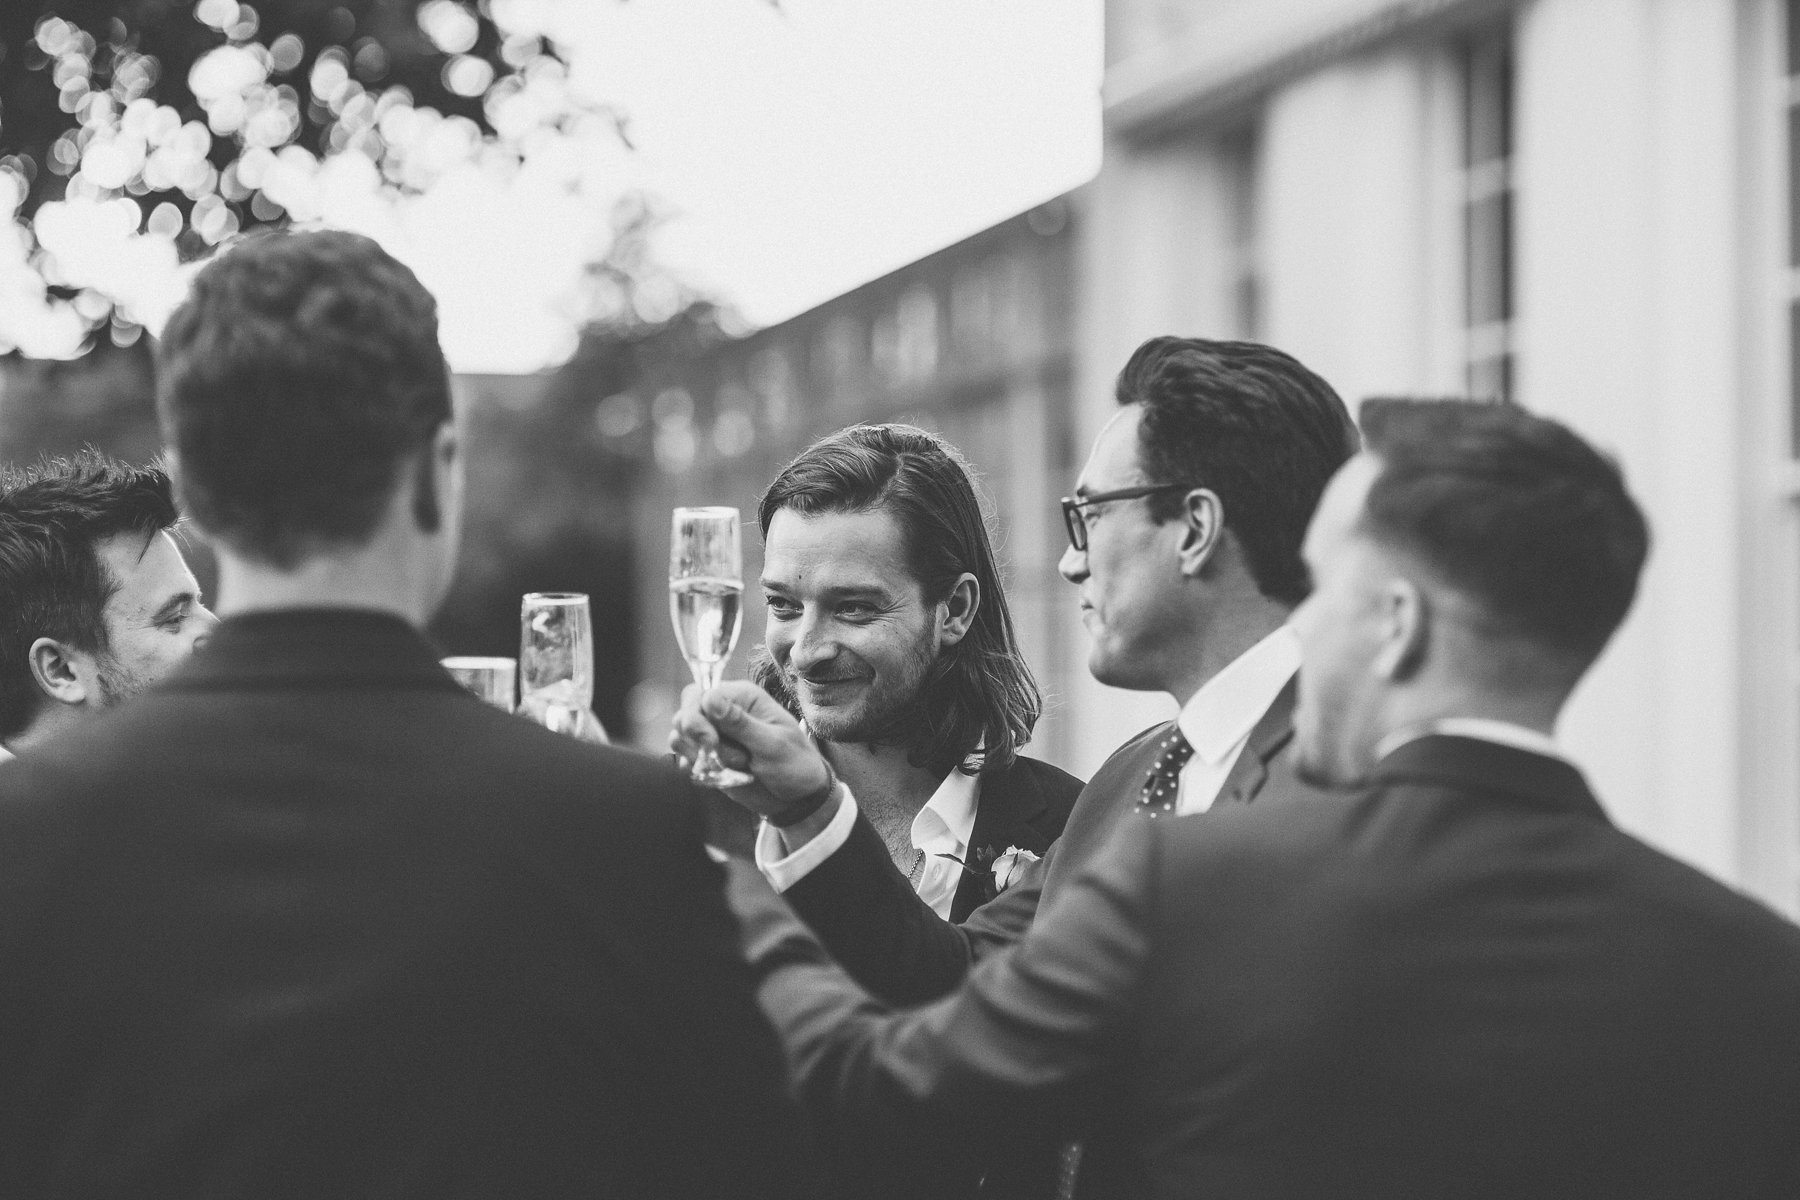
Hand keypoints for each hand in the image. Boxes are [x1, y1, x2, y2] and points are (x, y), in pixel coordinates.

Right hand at [669, 679, 830, 819]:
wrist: (796, 798)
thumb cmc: (793, 764)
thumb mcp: (772, 744)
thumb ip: (740, 723)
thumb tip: (709, 698)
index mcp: (743, 697)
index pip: (700, 695)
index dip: (698, 718)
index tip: (711, 742)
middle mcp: (724, 711)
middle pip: (685, 712)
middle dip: (695, 738)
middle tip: (717, 757)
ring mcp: (714, 733)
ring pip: (681, 736)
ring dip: (701, 757)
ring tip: (733, 767)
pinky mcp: (708, 755)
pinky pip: (684, 755)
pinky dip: (694, 767)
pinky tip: (716, 774)